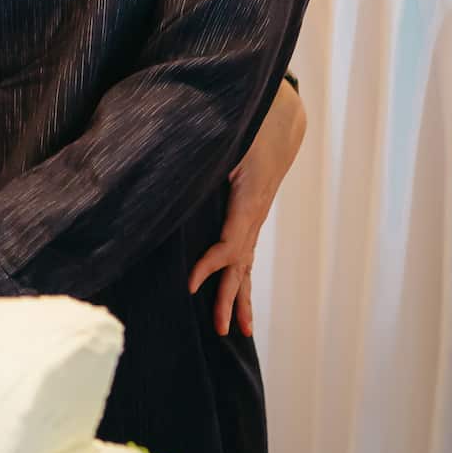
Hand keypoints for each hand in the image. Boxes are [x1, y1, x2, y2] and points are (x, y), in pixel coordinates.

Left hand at [189, 79, 306, 336]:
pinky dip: (243, 280)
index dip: (208, 267)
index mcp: (248, 202)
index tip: (188, 286)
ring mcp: (255, 219)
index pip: (229, 245)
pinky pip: (246, 254)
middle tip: (219, 329)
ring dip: (242, 299)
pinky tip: (240, 301)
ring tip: (240, 332)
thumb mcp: (228, 142)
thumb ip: (203, 157)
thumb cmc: (248, 127)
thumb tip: (173, 168)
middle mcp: (254, 216)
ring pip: (247, 265)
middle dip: (228, 298)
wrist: (278, 120)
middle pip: (241, 265)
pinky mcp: (251, 217)